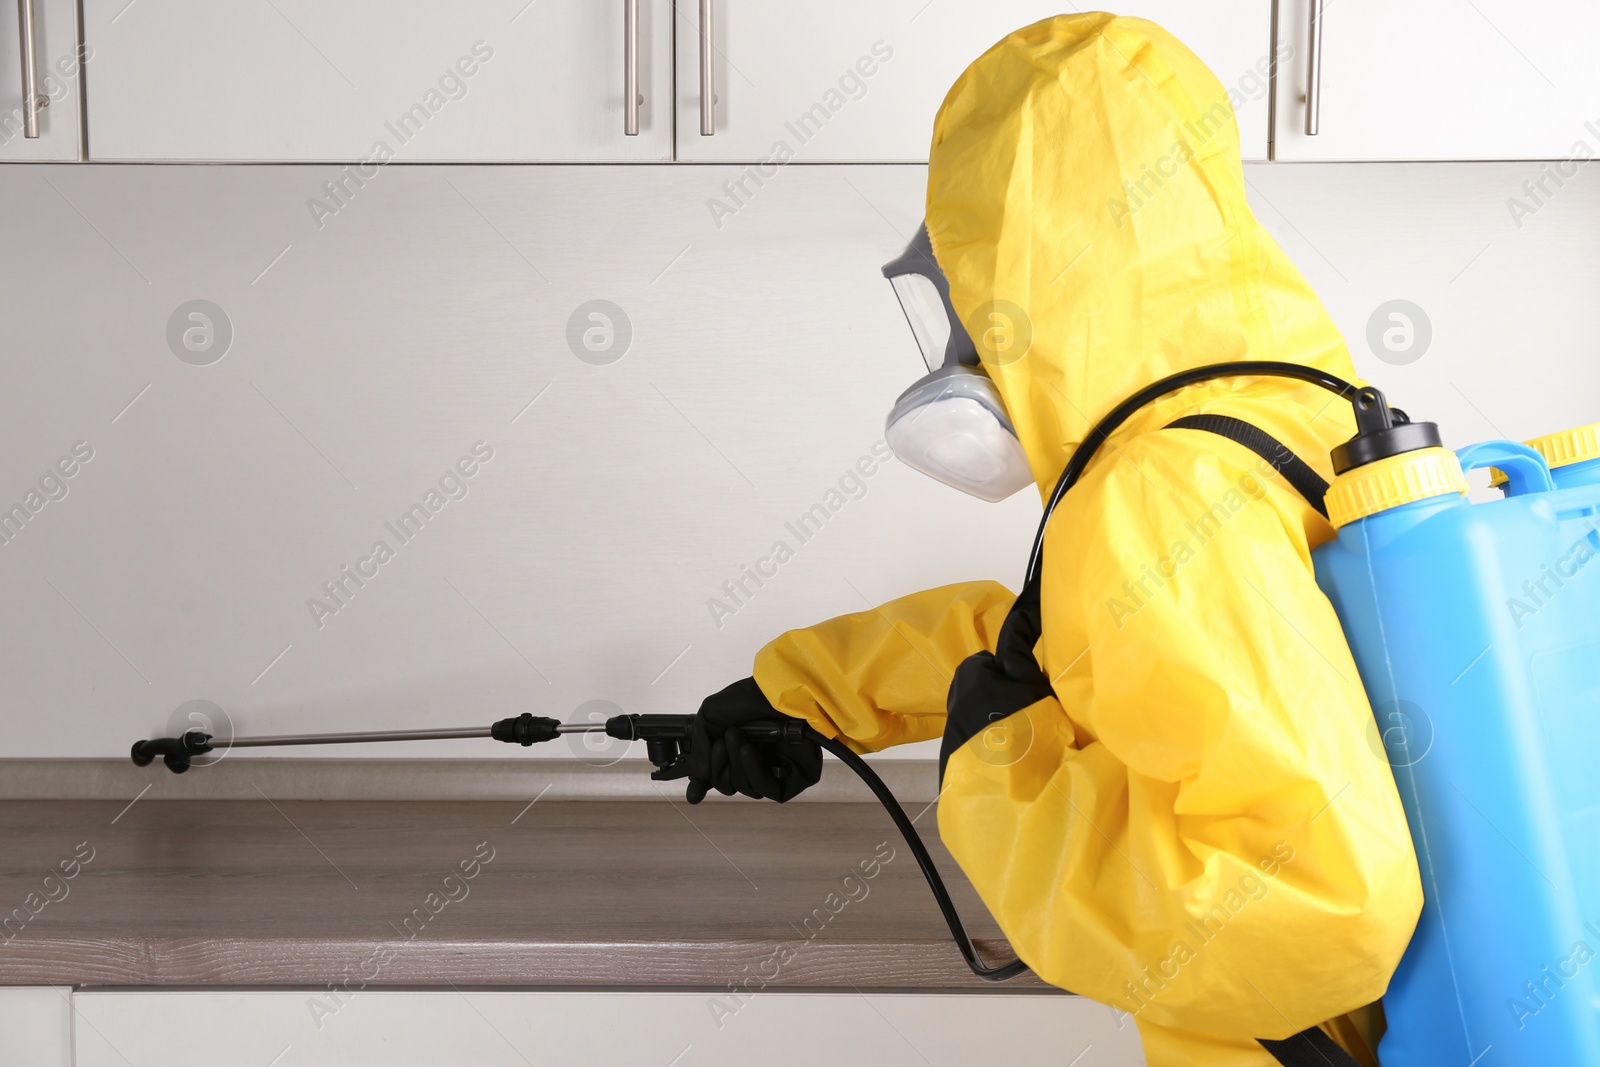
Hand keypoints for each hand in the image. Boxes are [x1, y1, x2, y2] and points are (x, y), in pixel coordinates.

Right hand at [684, 677, 822, 803]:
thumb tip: (699, 777)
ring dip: (736, 764)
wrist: (775, 691)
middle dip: (719, 768)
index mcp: (737, 750)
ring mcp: (774, 771)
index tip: (693, 793)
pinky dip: (753, 771)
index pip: (720, 776)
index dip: (706, 785)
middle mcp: (756, 762)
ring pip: (746, 789)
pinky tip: (748, 751)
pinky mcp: (793, 778)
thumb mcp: (710, 717)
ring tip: (736, 737)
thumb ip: (699, 749)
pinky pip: (767, 789)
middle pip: (729, 785)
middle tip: (720, 743)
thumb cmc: (748, 698)